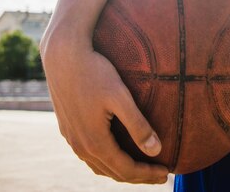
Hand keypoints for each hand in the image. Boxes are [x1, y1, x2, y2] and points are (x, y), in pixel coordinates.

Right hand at [41, 32, 168, 183]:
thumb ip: (137, 124)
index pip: (126, 170)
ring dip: (121, 169)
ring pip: (99, 165)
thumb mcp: (120, 96)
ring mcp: (71, 138)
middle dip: (138, 175)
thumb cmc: (94, 71)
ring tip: (141, 166)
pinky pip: (88, 154)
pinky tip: (115, 150)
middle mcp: (80, 146)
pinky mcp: (66, 127)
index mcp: (94, 142)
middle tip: (160, 173)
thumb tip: (156, 150)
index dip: (148, 174)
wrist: (62, 54)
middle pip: (113, 172)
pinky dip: (106, 159)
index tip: (166, 172)